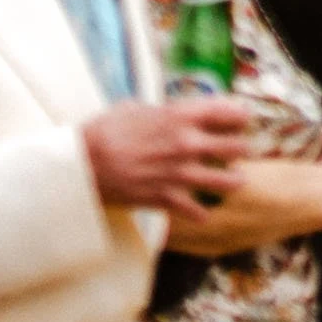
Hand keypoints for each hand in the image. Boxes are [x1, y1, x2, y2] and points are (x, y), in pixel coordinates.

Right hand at [83, 98, 252, 218]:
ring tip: (235, 180)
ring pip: (228, 181)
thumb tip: (170, 112)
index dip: (240, 117)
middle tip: (239, 151)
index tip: (241, 121)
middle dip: (241, 149)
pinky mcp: (166, 198)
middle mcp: (189, 143)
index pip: (232, 112)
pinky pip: (198, 211)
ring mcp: (180, 173)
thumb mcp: (135, 108)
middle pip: (238, 147)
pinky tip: (200, 211)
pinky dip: (201, 212)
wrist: (81, 164)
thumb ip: (161, 111)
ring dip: (233, 181)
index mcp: (183, 116)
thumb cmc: (103, 131)